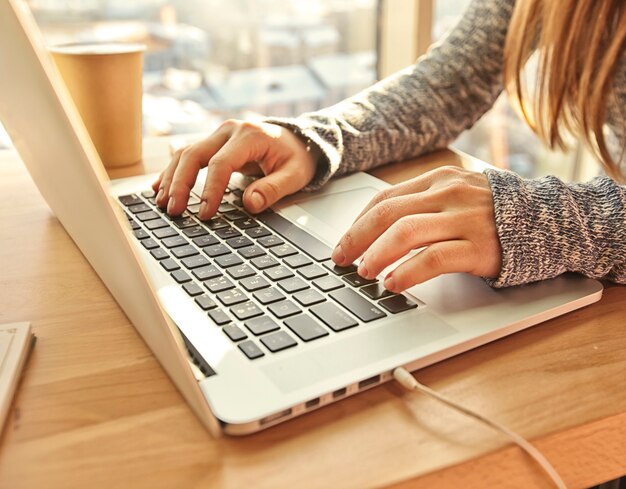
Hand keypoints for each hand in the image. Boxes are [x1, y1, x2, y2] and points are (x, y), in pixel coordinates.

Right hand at [152, 120, 318, 218]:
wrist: (300, 140)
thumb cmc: (297, 157)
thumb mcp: (295, 175)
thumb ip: (274, 189)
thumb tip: (251, 203)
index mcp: (250, 136)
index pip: (221, 163)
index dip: (210, 190)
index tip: (205, 213)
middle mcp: (230, 131)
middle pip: (194, 154)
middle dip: (180, 183)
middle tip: (174, 210)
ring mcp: (220, 135)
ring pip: (186, 153)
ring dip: (171, 178)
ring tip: (163, 203)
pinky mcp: (214, 143)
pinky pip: (188, 155)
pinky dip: (174, 171)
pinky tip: (160, 187)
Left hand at [331, 166, 501, 291]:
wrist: (551, 221)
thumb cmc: (496, 215)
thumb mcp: (458, 197)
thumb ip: (424, 206)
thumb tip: (378, 233)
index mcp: (439, 180)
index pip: (385, 199)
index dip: (358, 223)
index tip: (343, 243)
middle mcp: (449, 194)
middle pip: (388, 213)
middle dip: (356, 238)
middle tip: (341, 259)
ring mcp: (465, 219)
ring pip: (405, 232)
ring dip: (376, 254)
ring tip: (363, 272)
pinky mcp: (480, 246)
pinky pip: (433, 257)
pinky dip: (407, 272)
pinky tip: (393, 283)